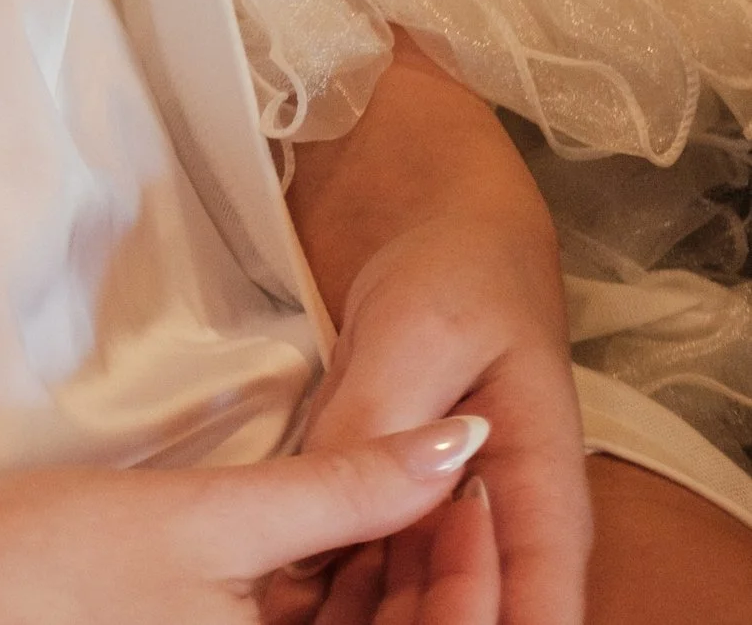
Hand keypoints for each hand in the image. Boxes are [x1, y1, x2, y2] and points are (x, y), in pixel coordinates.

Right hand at [0, 415, 495, 624]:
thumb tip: (460, 444)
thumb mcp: (212, 515)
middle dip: (431, 565)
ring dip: (383, 577)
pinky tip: (323, 531)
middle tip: (431, 460)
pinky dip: (326, 594)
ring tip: (384, 480)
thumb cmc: (52, 566)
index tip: (461, 465)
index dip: (468, 567)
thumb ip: (345, 488)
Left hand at [284, 39, 589, 624]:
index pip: (539, 613)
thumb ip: (379, 424)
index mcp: (542, 499)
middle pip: (466, 619)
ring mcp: (445, 530)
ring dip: (350, 613)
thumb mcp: (419, 331)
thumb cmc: (458, 264)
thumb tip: (336, 509)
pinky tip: (266, 577)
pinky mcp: (392, 514)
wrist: (434, 223)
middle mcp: (501, 535)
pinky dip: (320, 585)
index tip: (415, 621)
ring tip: (272, 598)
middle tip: (306, 606)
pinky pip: (363, 576)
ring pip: (408, 611)